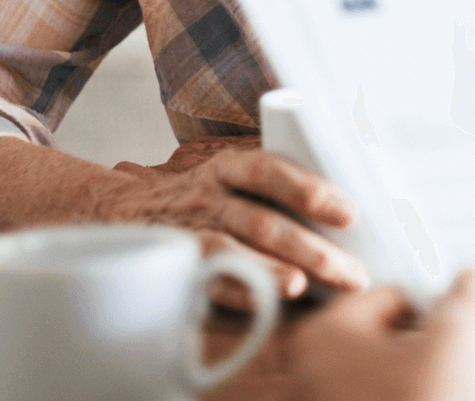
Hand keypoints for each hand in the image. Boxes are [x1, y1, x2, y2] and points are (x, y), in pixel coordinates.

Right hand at [106, 136, 365, 298]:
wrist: (124, 211)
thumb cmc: (203, 198)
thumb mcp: (231, 176)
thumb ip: (276, 186)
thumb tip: (347, 214)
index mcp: (229, 167)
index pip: (269, 170)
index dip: (309, 190)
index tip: (349, 214)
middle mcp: (208, 196)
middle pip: (261, 220)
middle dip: (309, 249)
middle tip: (350, 272)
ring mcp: (188, 232)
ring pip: (229, 251)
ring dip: (268, 271)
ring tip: (301, 287)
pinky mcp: (176, 264)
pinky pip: (204, 281)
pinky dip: (234, 295)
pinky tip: (264, 307)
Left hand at [279, 270, 474, 400]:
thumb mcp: (455, 342)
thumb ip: (464, 297)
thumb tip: (471, 276)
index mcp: (322, 334)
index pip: (392, 295)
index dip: (432, 313)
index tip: (450, 340)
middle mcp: (304, 370)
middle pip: (382, 335)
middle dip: (419, 350)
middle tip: (441, 375)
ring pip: (379, 375)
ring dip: (411, 381)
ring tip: (431, 396)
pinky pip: (372, 398)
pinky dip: (398, 399)